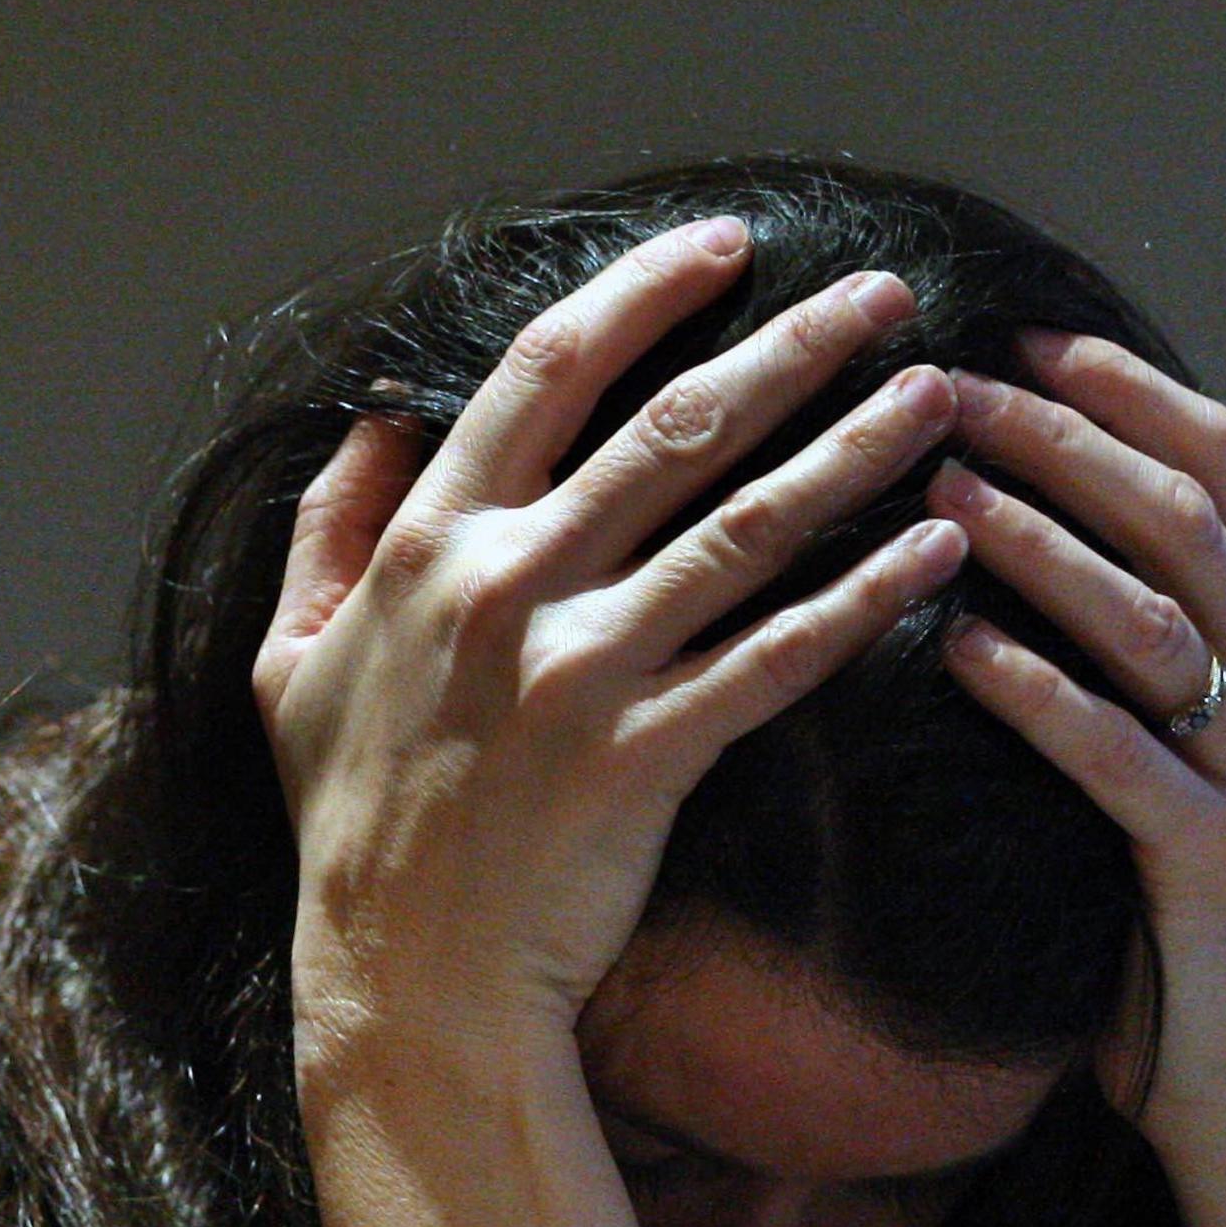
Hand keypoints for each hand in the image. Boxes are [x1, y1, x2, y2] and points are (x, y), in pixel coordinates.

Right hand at [255, 218, 967, 1226]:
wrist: (403, 981)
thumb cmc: (349, 825)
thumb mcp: (286, 664)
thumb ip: (328, 532)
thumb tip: (372, 420)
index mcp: (428, 544)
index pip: (548, 370)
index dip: (644, 292)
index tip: (724, 245)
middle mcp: (508, 584)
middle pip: (676, 425)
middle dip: (794, 345)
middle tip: (883, 295)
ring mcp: (582, 670)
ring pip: (746, 525)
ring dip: (855, 449)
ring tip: (939, 396)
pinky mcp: (649, 755)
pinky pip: (779, 656)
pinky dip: (864, 598)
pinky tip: (937, 553)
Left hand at [926, 331, 1225, 1226]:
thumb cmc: (1166, 922)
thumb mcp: (1155, 757)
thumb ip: (1117, 654)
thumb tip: (1000, 541)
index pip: (1222, 471)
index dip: (1127, 394)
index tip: (1022, 335)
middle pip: (1183, 515)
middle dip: (1063, 438)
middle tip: (945, 387)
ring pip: (1155, 616)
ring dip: (1041, 542)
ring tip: (934, 487)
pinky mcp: (1218, 862)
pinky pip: (1120, 753)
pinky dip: (1036, 692)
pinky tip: (954, 647)